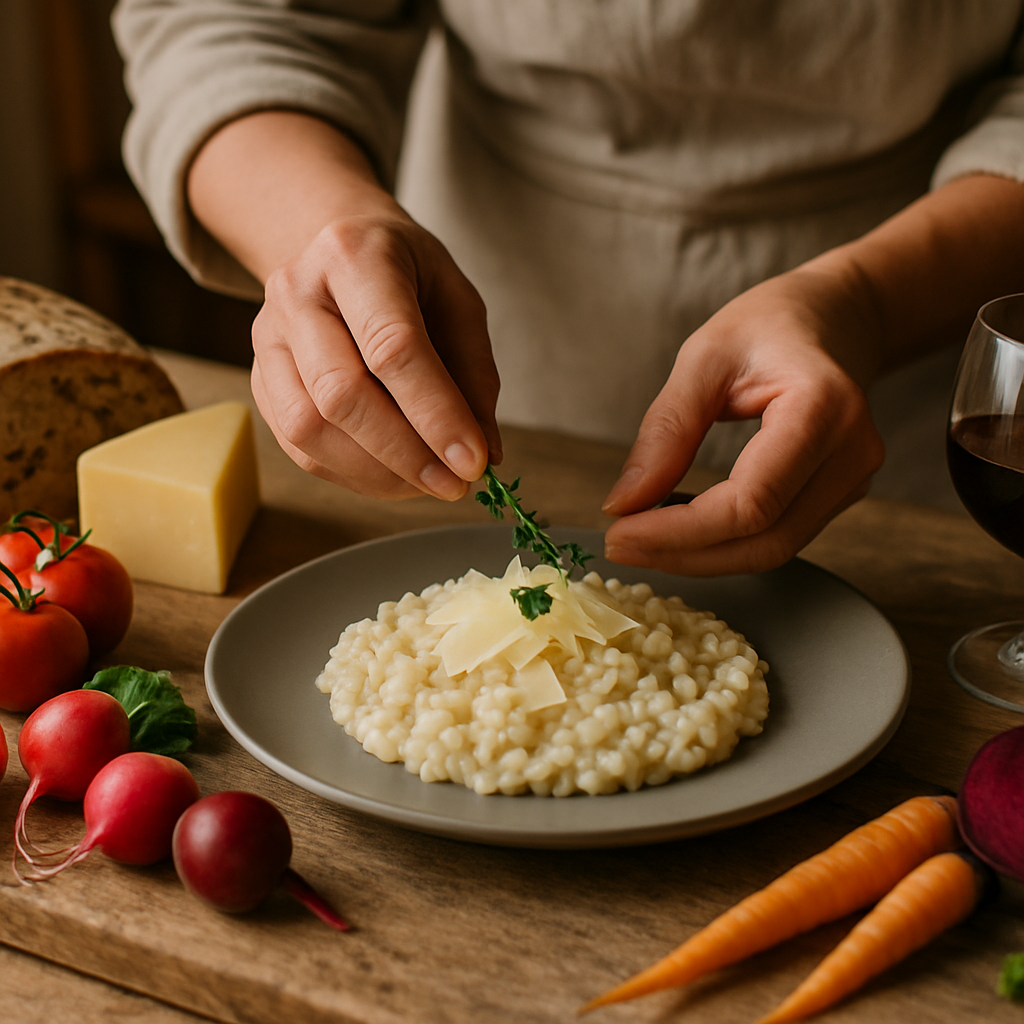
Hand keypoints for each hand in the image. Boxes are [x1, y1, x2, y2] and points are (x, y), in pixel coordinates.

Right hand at [251, 210, 501, 500]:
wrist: (341, 249)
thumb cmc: (408, 276)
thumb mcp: (459, 303)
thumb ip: (474, 376)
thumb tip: (483, 452)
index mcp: (355, 256)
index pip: (393, 347)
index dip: (436, 413)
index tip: (474, 461)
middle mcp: (297, 293)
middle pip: (341, 393)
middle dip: (406, 453)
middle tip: (455, 485)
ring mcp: (269, 338)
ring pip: (309, 428)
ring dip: (377, 473)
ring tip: (428, 483)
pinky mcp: (260, 379)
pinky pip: (297, 446)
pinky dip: (353, 473)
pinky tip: (394, 476)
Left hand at [601, 266, 885, 574]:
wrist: (833, 318)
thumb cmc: (769, 326)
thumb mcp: (703, 359)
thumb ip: (666, 432)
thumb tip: (624, 505)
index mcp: (823, 408)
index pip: (750, 502)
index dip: (681, 532)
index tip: (619, 533)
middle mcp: (852, 452)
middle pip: (764, 540)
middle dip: (685, 554)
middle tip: (620, 544)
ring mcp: (853, 478)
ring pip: (773, 550)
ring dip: (701, 556)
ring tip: (641, 536)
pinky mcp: (840, 493)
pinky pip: (778, 536)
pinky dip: (723, 542)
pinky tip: (679, 525)